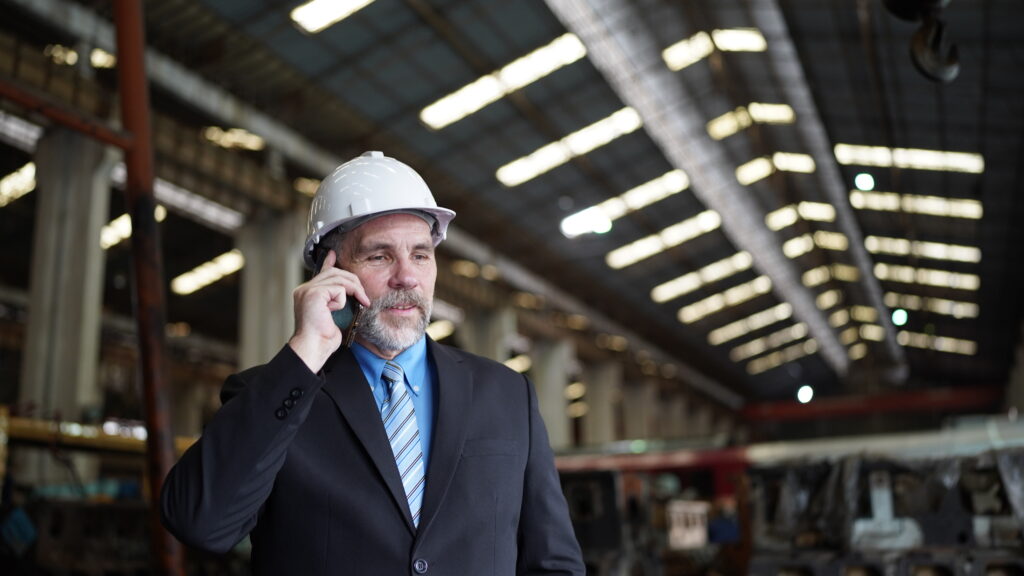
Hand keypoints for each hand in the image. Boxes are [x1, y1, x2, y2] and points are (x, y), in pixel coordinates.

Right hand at [288, 250, 369, 371]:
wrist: (314, 348)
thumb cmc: (323, 338)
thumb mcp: (333, 315)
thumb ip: (335, 300)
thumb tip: (347, 293)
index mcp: (306, 293)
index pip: (321, 273)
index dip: (328, 263)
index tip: (332, 254)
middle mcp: (304, 290)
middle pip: (334, 273)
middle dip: (353, 281)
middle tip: (363, 296)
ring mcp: (307, 290)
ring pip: (338, 278)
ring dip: (354, 290)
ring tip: (361, 302)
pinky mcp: (313, 294)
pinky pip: (338, 288)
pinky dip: (342, 299)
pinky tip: (336, 310)